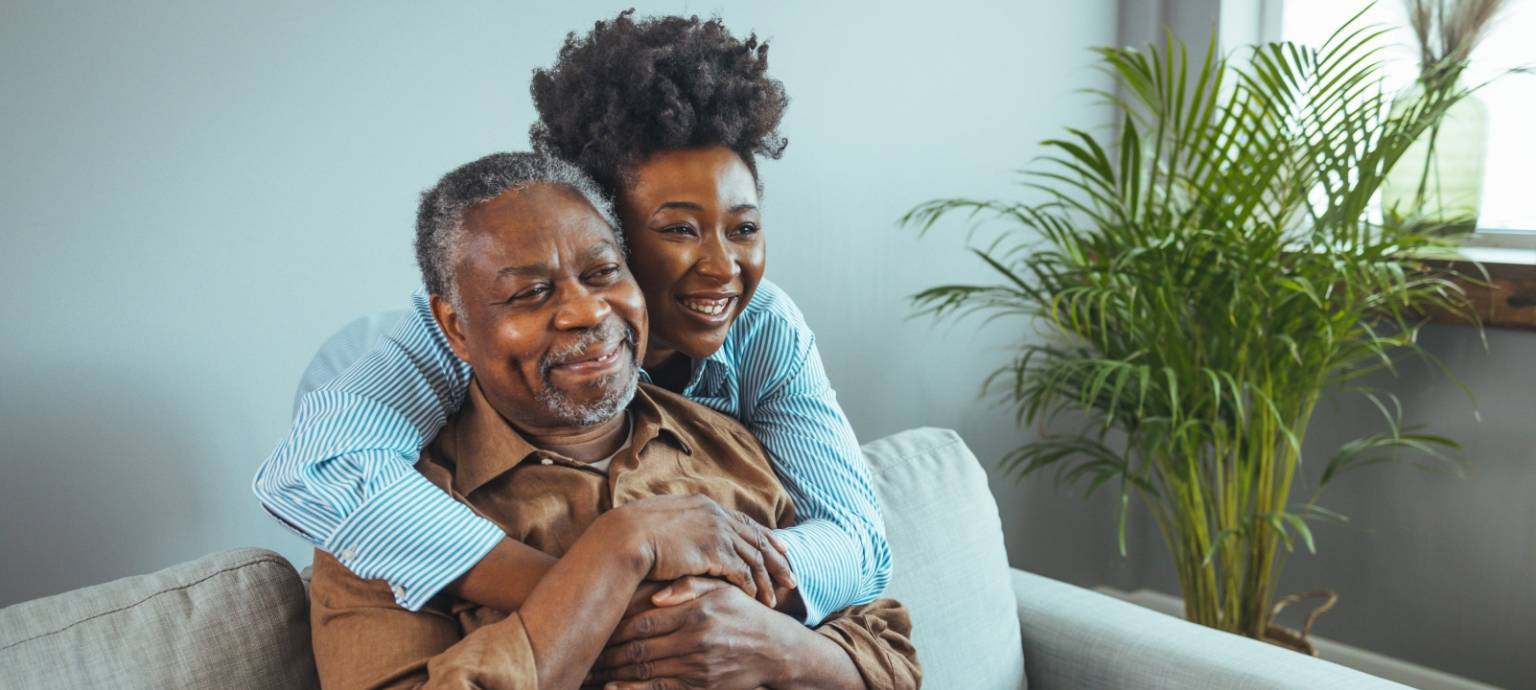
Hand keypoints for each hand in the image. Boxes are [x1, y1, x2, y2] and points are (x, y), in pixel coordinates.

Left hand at [589, 581, 799, 689]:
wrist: (776, 650)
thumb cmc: (743, 613)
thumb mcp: (722, 589)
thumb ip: (689, 584)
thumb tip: (654, 593)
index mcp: (696, 612)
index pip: (643, 621)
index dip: (614, 626)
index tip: (595, 627)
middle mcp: (695, 640)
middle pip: (638, 648)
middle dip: (607, 653)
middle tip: (584, 653)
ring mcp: (698, 667)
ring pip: (645, 671)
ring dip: (613, 673)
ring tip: (590, 672)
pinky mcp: (701, 687)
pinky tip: (613, 689)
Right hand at [614, 494, 794, 607]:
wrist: (624, 537)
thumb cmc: (633, 534)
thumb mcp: (661, 521)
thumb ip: (680, 526)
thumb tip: (681, 535)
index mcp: (705, 505)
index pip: (744, 522)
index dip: (765, 536)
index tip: (781, 548)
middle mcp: (717, 515)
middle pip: (758, 539)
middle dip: (777, 560)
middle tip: (792, 578)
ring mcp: (718, 532)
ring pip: (754, 558)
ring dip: (767, 580)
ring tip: (776, 599)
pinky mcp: (715, 552)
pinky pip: (742, 572)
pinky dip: (752, 587)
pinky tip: (756, 600)